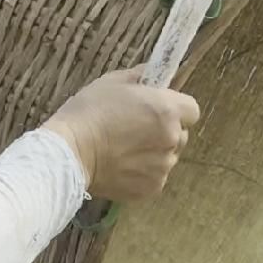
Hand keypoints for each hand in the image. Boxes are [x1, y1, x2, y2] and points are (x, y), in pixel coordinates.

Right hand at [41, 66, 199, 202]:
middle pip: (181, 135)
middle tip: (136, 131)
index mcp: (167, 110)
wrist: (69, 154)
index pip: (192, 110)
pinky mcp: (152, 188)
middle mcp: (171, 140)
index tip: (159, 110)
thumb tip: (154, 74)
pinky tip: (121, 166)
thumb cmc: (88, 113)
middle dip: (165, 132)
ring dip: (154, 154)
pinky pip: (155, 177)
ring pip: (168, 158)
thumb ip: (141, 76)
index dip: (177, 109)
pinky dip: (143, 173)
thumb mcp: (113, 82)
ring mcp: (163, 167)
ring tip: (124, 151)